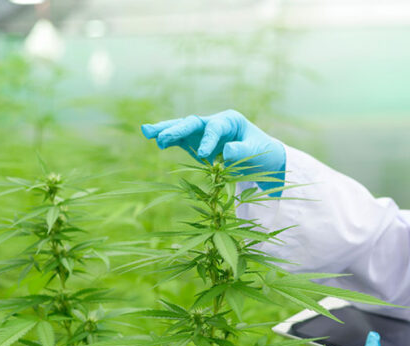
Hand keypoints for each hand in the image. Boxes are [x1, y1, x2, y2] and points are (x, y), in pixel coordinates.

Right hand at [141, 110, 285, 196]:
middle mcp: (214, 123)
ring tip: (146, 132)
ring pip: (182, 129)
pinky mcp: (197, 143)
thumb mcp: (257, 153)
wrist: (264, 160)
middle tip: (162, 137)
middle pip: (192, 123)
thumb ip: (243, 151)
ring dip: (165, 130)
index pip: (215, 127)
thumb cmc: (263, 153)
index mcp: (230, 120)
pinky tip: (155, 140)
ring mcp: (204, 133)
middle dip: (177, 129)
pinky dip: (169, 140)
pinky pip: (181, 140)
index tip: (203, 155)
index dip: (208, 140)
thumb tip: (226, 151)